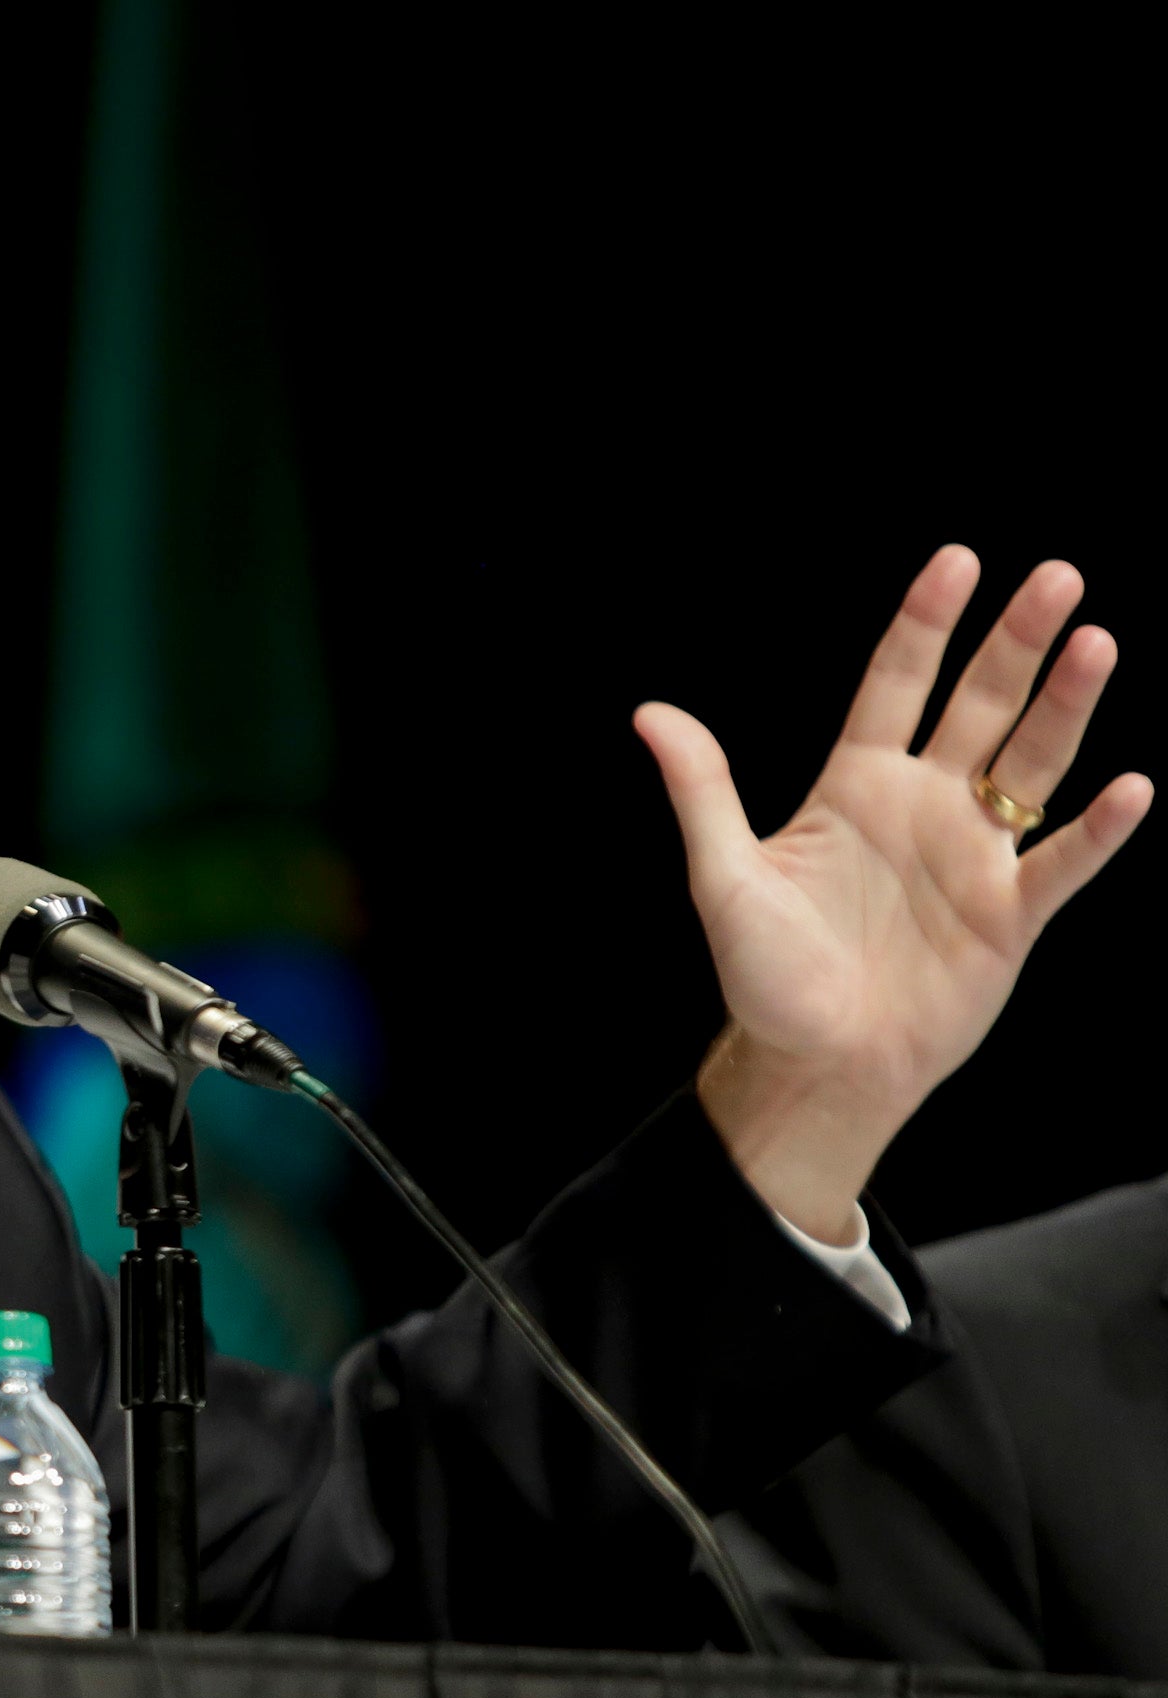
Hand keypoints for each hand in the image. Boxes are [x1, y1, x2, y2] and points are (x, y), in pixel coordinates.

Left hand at [637, 547, 1152, 1239]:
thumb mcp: (724, 877)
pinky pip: (1063, 861)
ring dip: (1065, 706)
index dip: (926, 624)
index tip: (958, 560)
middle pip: (979, 705)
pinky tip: (1129, 787)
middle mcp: (922, 806)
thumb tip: (650, 713)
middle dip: (1015, 642)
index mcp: (854, 787)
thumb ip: (702, 790)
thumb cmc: (765, 975)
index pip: (897, 684)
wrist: (815, 1064)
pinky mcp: (1009, 914)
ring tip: (1095, 644)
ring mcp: (972, 856)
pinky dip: (1099, 829)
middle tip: (1057, 577)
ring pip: (1032, 762)